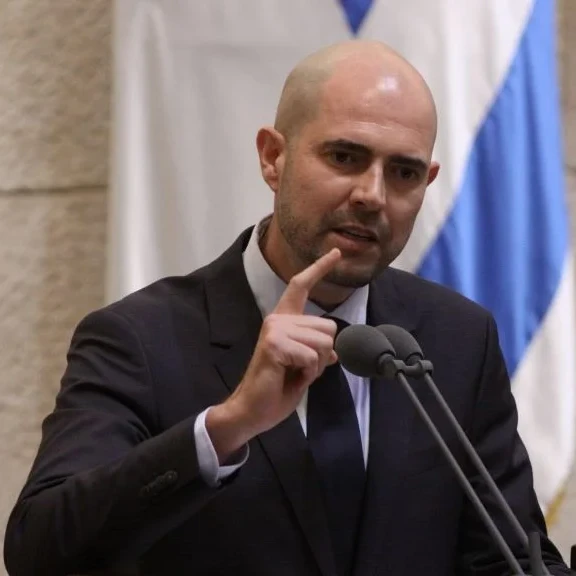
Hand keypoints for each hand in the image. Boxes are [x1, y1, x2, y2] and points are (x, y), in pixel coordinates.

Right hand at [206, 248, 341, 461]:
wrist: (253, 410)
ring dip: (316, 365)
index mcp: (283, 320)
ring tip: (294, 372)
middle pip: (328, 326)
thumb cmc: (276, 388)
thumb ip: (316, 352)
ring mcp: (274, 330)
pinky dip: (309, 372)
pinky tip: (289, 376)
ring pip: (324, 342)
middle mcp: (277, 319)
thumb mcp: (303, 367)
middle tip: (301, 368)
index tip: (336, 252)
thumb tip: (334, 351)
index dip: (320, 268)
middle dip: (324, 353)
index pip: (302, 286)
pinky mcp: (274, 344)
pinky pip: (312, 356)